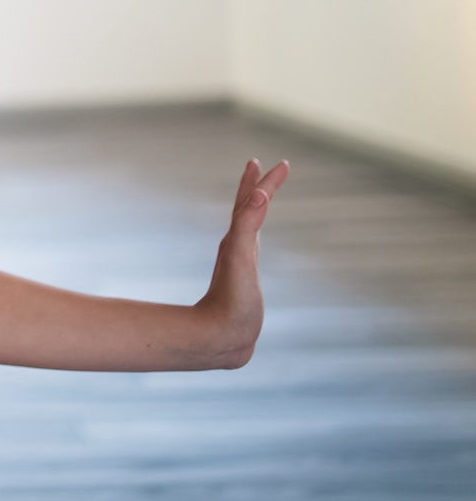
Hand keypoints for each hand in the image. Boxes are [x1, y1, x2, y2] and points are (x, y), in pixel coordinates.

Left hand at [196, 158, 288, 366]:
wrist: (220, 337)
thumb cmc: (231, 300)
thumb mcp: (240, 257)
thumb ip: (246, 225)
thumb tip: (259, 194)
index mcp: (236, 239)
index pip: (252, 201)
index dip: (266, 181)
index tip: (280, 163)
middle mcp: (236, 246)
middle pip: (246, 208)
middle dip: (256, 185)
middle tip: (261, 165)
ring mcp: (240, 263)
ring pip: (247, 226)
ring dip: (254, 207)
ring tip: (260, 197)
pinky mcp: (245, 281)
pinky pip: (251, 247)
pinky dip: (255, 235)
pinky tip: (255, 241)